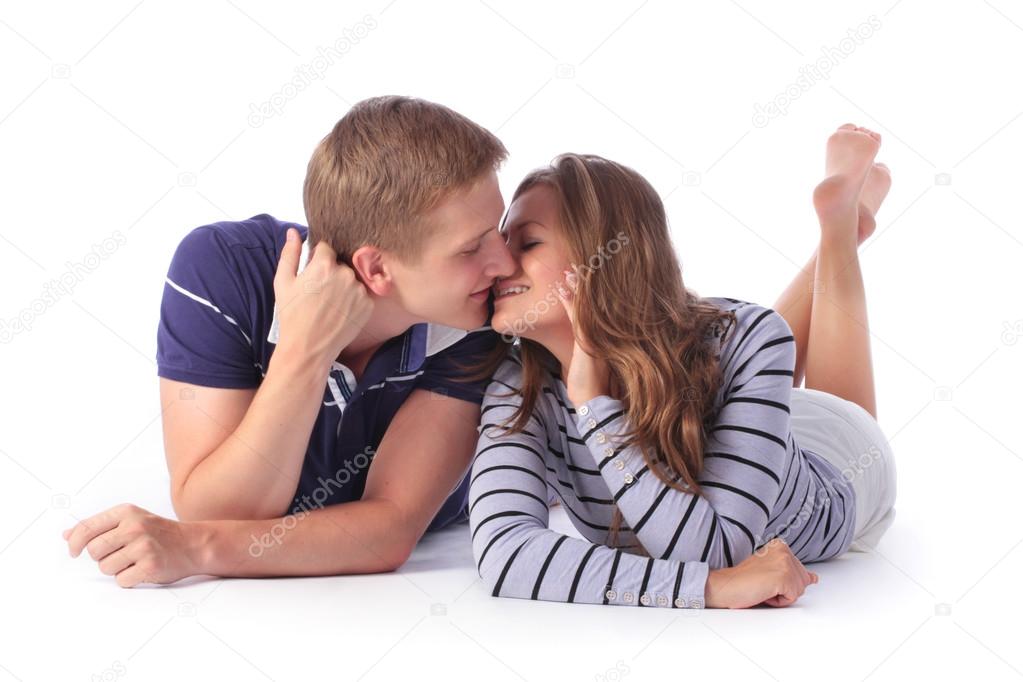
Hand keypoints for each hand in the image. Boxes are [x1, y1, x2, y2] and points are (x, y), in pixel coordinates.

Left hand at [62, 503, 208, 586]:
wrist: (194, 544)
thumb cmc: (159, 533)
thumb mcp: (131, 520)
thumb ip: (100, 527)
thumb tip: (67, 535)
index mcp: (127, 512)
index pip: (86, 528)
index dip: (75, 543)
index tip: (74, 552)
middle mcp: (135, 527)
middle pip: (93, 551)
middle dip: (101, 557)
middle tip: (119, 554)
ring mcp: (143, 546)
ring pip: (106, 567)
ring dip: (116, 569)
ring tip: (134, 561)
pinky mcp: (150, 565)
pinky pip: (121, 580)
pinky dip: (129, 579)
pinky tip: (142, 570)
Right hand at [274, 228, 373, 368]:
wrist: (308, 347)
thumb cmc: (292, 315)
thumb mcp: (283, 282)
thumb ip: (290, 253)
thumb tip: (292, 231)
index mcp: (324, 265)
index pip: (325, 248)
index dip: (317, 260)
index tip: (312, 274)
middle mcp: (345, 274)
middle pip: (340, 264)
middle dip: (331, 272)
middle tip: (319, 292)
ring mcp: (359, 290)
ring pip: (351, 279)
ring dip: (344, 286)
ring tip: (330, 304)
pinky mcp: (368, 305)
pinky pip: (361, 294)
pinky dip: (353, 300)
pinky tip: (340, 311)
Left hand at [555, 269, 609, 404]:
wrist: (595, 400)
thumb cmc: (589, 384)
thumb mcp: (589, 362)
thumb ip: (588, 348)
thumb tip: (583, 344)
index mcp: (603, 336)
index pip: (597, 309)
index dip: (590, 292)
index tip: (585, 275)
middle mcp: (603, 334)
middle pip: (594, 303)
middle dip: (587, 283)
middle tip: (580, 265)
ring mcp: (596, 337)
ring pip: (587, 306)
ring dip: (579, 286)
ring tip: (571, 270)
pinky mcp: (587, 342)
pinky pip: (578, 317)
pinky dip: (571, 301)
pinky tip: (564, 289)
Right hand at [704, 538, 818, 607]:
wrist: (725, 586)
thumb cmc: (743, 581)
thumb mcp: (771, 571)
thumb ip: (793, 573)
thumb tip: (813, 578)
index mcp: (780, 546)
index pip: (801, 572)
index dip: (784, 582)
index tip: (766, 578)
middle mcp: (784, 550)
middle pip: (803, 581)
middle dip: (785, 589)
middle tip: (763, 584)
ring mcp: (784, 563)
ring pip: (799, 590)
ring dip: (782, 595)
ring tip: (763, 587)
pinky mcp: (784, 577)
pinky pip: (792, 598)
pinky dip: (778, 601)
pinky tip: (764, 592)